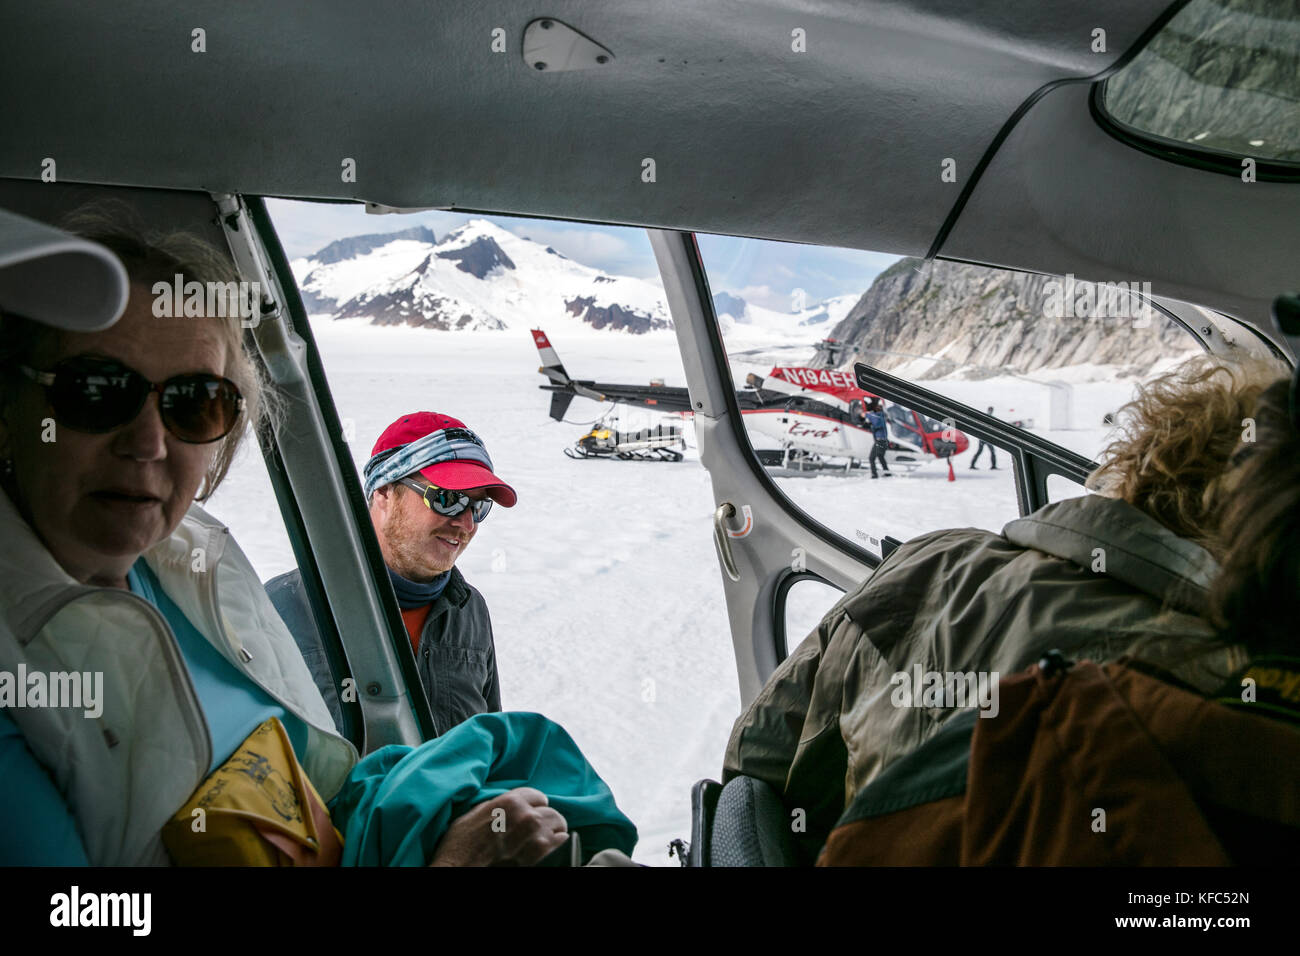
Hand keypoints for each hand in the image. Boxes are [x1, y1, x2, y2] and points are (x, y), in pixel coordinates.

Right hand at [429, 787, 568, 865]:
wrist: (458, 867)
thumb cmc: (461, 842)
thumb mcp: (475, 812)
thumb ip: (498, 804)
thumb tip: (509, 803)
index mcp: (510, 801)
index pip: (538, 796)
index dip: (533, 805)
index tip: (530, 811)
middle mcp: (526, 816)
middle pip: (550, 811)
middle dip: (545, 818)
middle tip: (537, 827)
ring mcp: (534, 836)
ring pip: (557, 825)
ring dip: (551, 830)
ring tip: (542, 836)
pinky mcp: (538, 855)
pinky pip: (560, 842)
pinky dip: (558, 842)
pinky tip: (551, 843)